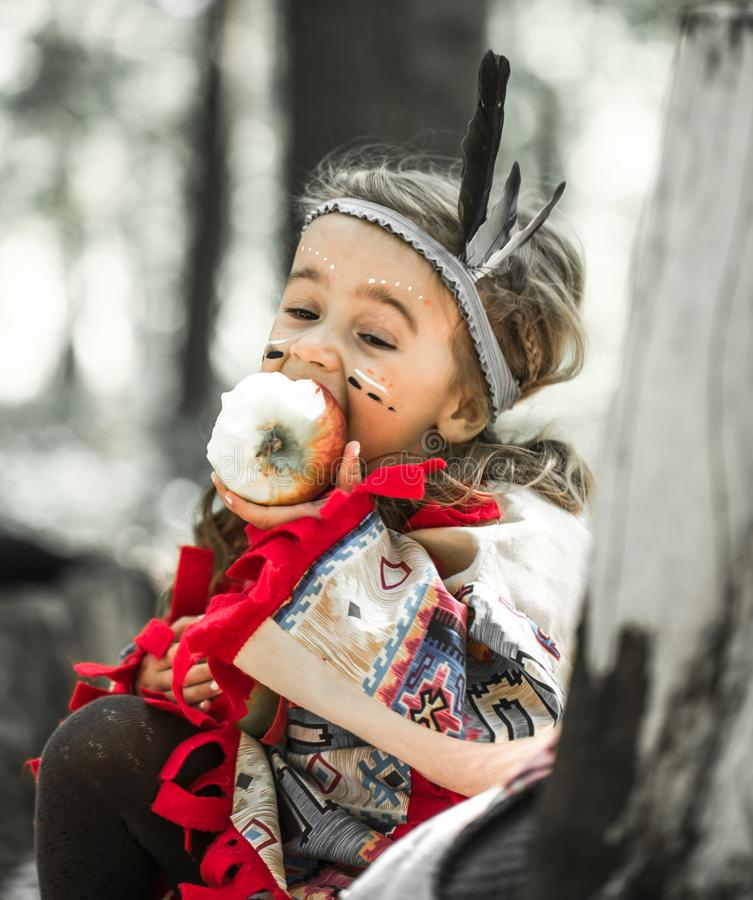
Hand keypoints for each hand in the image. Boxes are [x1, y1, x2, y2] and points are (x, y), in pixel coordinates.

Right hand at [134, 615, 220, 710]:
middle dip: (202, 673)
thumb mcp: (168, 635)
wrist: (141, 678)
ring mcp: (160, 695)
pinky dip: (195, 708)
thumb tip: (205, 618)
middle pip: (180, 676)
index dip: (192, 653)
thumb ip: (185, 625)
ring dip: (202, 691)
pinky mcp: (167, 708)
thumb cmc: (163, 650)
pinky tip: (209, 705)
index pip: (173, 655)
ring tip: (221, 687)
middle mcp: (155, 678)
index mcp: (155, 658)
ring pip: (182, 695)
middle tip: (221, 670)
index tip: (212, 650)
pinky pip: (182, 710)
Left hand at [210, 439, 362, 528]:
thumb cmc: (352, 516)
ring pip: (255, 512)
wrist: (354, 537)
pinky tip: (247, 480)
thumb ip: (351, 472)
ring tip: (226, 474)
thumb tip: (353, 445)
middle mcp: (288, 524)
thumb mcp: (351, 495)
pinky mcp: (289, 519)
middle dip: (232, 497)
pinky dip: (252, 498)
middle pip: (251, 515)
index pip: (261, 517)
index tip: (224, 491)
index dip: (240, 506)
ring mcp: (287, 523)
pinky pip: (264, 510)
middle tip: (217, 474)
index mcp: (297, 520)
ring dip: (239, 496)